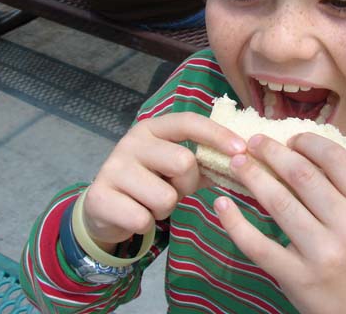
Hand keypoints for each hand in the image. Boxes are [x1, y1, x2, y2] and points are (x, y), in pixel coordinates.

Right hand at [82, 112, 245, 248]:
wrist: (105, 208)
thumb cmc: (152, 182)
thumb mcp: (177, 168)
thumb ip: (206, 161)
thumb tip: (246, 161)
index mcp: (153, 128)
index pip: (189, 122)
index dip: (217, 134)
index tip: (241, 149)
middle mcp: (131, 141)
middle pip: (183, 162)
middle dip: (186, 184)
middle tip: (172, 189)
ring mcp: (112, 166)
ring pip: (165, 196)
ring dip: (164, 208)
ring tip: (151, 203)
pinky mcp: (99, 195)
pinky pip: (143, 219)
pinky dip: (146, 224)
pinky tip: (135, 215)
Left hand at [214, 133, 345, 313]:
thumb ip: (342, 184)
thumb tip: (301, 147)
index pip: (337, 159)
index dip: (308, 141)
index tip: (290, 138)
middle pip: (303, 175)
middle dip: (273, 152)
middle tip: (253, 142)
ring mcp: (322, 253)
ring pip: (279, 203)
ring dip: (253, 176)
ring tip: (237, 162)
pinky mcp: (296, 276)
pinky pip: (258, 245)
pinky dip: (236, 222)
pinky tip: (222, 204)